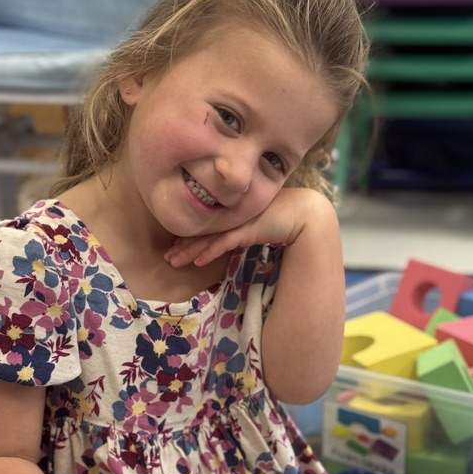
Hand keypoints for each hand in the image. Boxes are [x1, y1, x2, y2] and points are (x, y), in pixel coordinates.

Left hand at [163, 187, 334, 268]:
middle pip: (203, 231)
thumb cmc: (284, 219)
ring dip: (190, 250)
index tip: (175, 246)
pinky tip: (198, 260)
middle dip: (183, 245)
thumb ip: (243, 233)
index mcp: (233, 213)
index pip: (207, 226)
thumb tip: (229, 244)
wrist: (306, 213)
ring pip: (209, 237)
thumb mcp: (258, 225)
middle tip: (166, 256)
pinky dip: (211, 251)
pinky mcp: (248, 228)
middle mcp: (232, 215)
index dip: (190, 236)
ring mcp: (239, 221)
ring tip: (173, 260)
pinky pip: (225, 242)